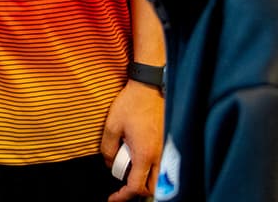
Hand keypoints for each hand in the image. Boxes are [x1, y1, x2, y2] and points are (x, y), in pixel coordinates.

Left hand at [100, 81, 161, 201]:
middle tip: (122, 186)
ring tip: (131, 171)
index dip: (122, 197)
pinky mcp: (168, 142)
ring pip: (160, 179)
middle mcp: (159, 156)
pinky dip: (152, 170)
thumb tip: (109, 164)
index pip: (135, 187)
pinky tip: (140, 159)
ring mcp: (166, 149)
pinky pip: (163, 165)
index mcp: (145, 155)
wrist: (150, 86)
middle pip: (152, 188)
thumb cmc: (132, 103)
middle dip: (137, 192)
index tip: (112, 198)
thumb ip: (108, 149)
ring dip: (146, 181)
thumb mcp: (112, 126)